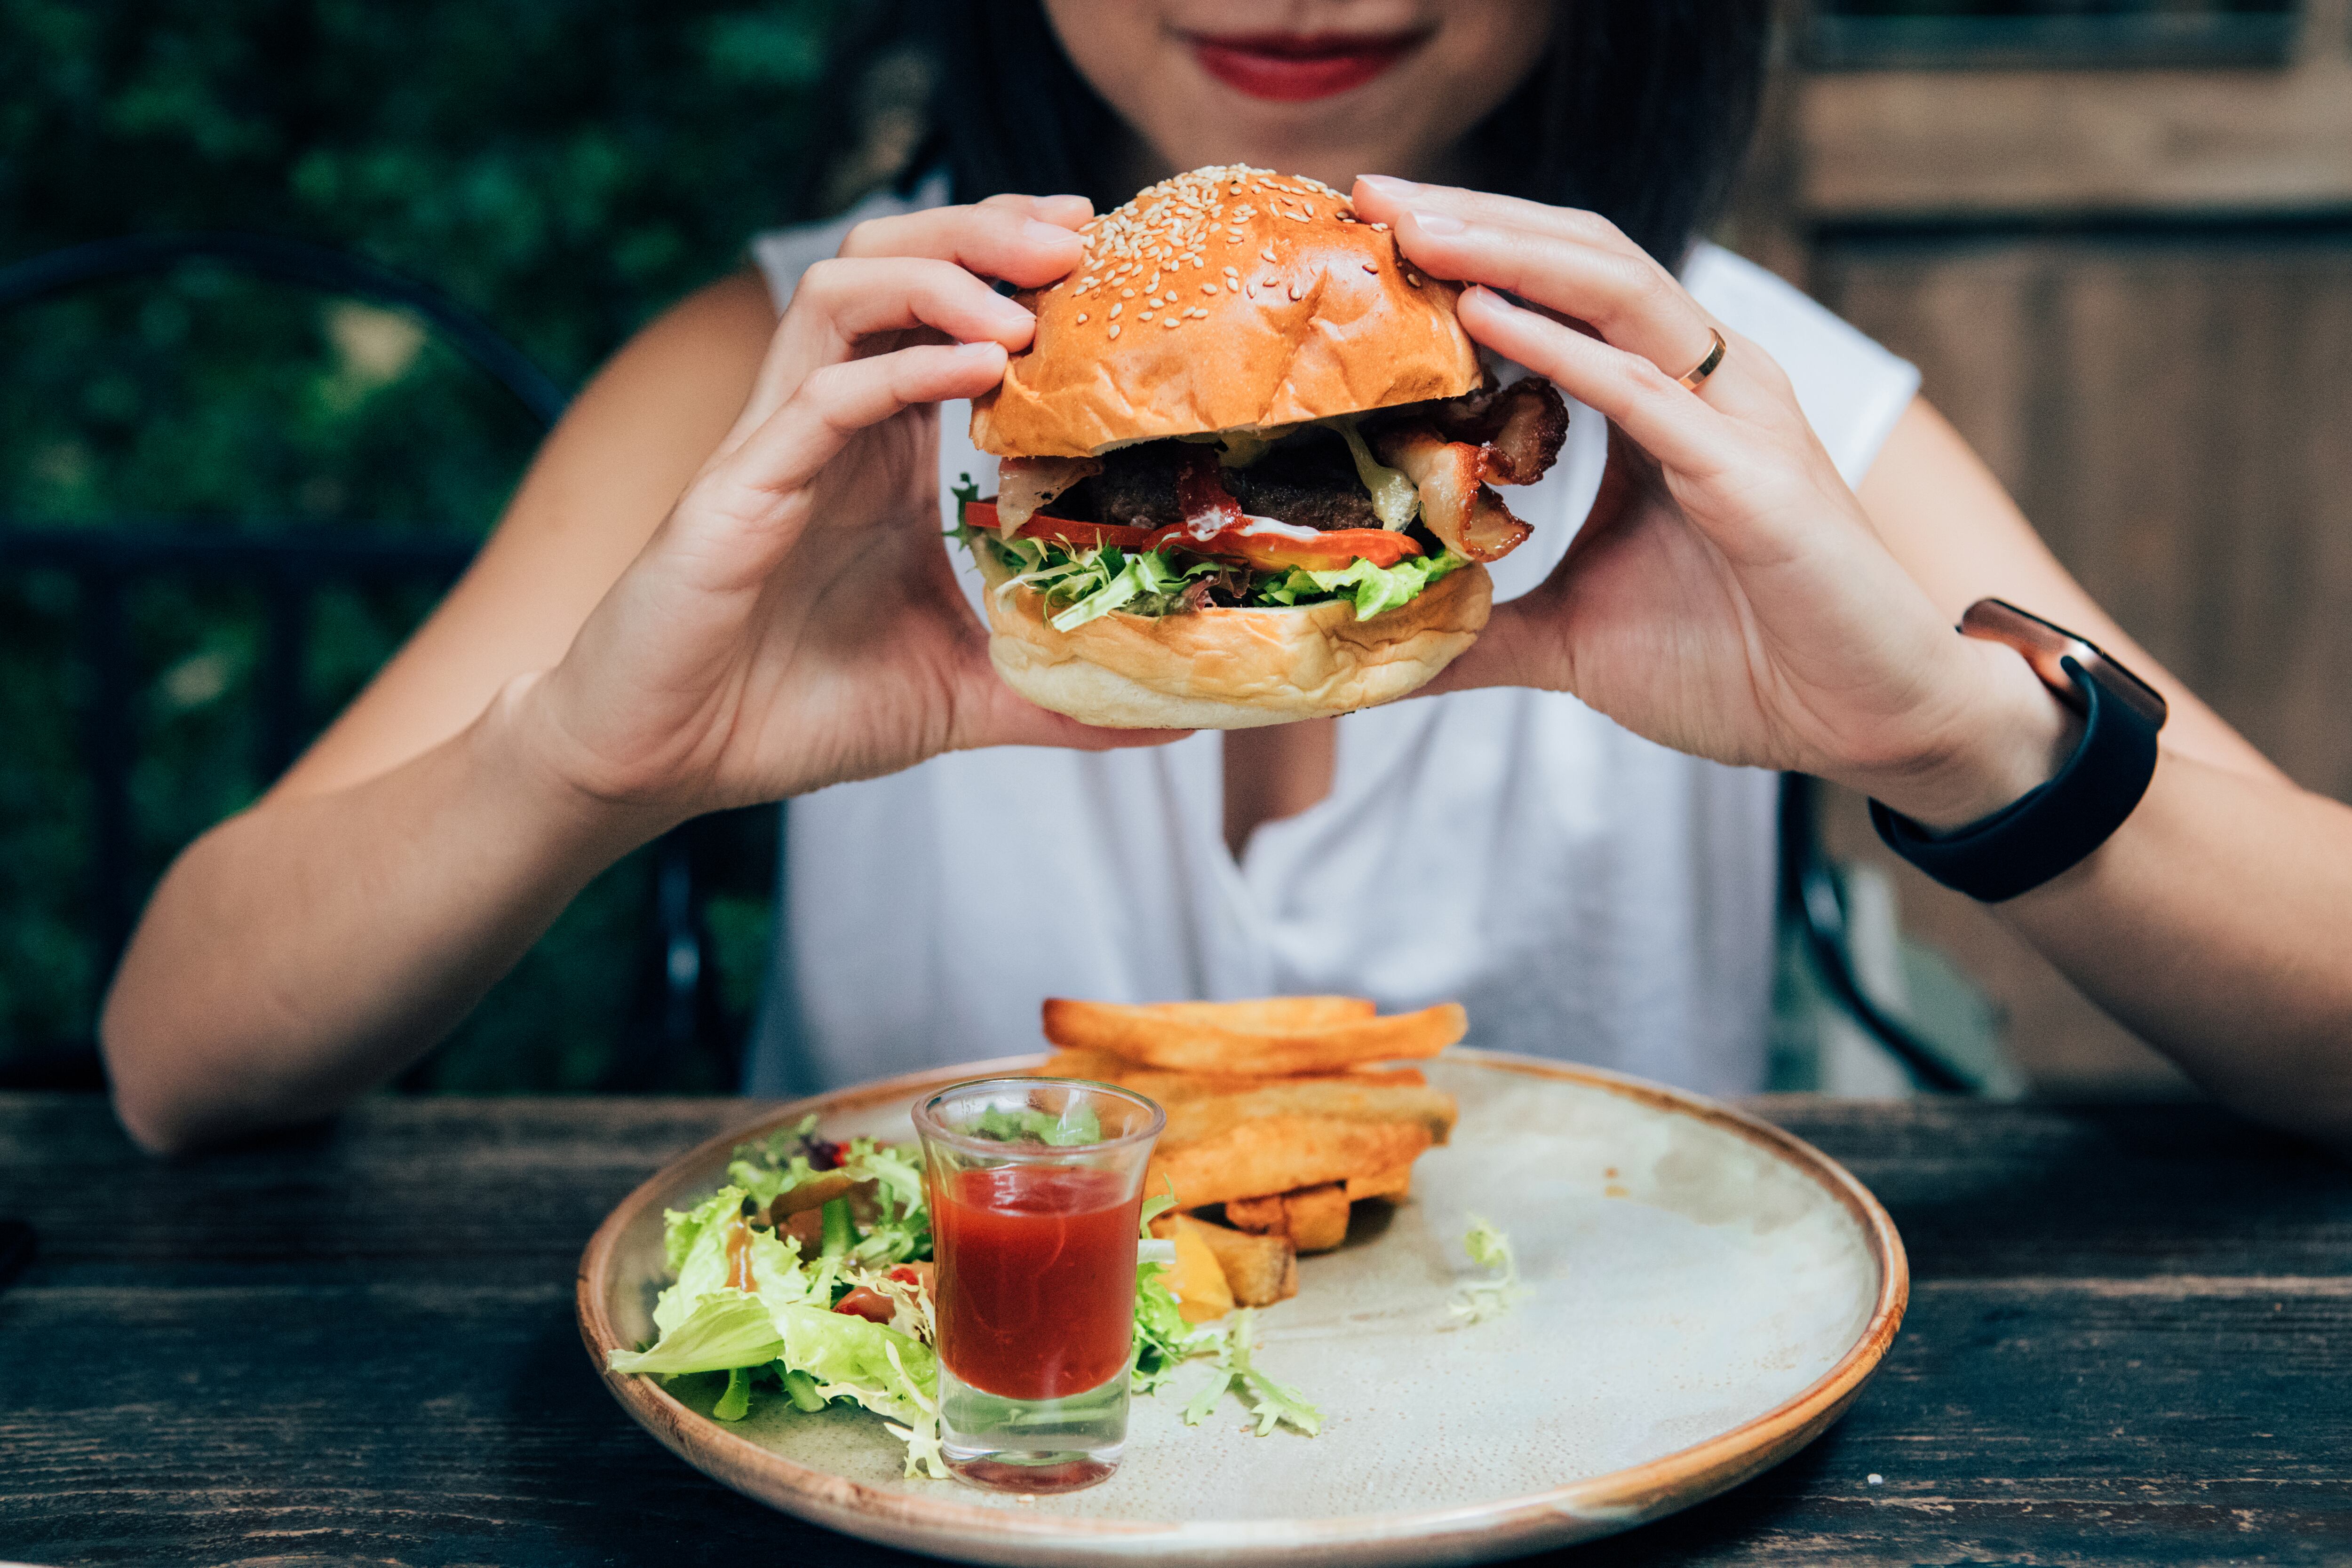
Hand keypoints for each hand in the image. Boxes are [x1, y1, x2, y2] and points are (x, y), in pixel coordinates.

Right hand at [510, 196, 1184, 824]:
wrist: (666, 762)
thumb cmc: (795, 711)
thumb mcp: (963, 695)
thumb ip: (1059, 697)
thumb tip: (1172, 725)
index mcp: (881, 450)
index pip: (946, 306)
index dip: (1016, 260)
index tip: (1102, 252)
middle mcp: (829, 422)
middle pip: (896, 261)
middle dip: (986, 229)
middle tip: (1077, 239)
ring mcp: (778, 445)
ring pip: (845, 291)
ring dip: (940, 275)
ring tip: (1026, 309)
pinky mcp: (737, 490)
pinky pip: (818, 396)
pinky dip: (900, 371)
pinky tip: (976, 372)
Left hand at [1351, 176, 2071, 827]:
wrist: (1862, 721)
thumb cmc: (1740, 662)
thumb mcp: (1574, 641)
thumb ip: (1485, 633)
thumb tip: (1385, 654)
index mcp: (1659, 400)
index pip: (1557, 288)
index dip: (1468, 249)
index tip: (1368, 230)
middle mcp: (1701, 384)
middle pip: (1579, 258)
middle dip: (1475, 218)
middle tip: (1371, 193)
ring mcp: (1734, 419)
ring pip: (1616, 291)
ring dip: (1509, 254)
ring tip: (1416, 229)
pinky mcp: (1754, 477)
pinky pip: (1648, 392)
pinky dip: (1565, 348)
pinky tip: (1486, 314)